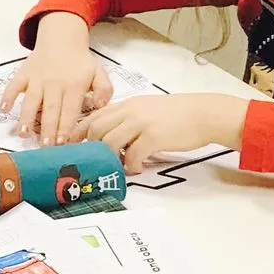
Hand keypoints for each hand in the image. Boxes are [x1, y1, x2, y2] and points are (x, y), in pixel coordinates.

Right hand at [0, 12, 112, 145]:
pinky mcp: (24, 73)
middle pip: (50, 110)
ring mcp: (37, 78)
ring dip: (26, 117)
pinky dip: (7, 96)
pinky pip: (13, 85)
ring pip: (31, 100)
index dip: (66, 127)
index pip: (70, 110)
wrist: (62, 38)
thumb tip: (100, 106)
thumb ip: (104, 89)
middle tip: (44, 146)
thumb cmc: (80, 62)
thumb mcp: (99, 72)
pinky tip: (4, 110)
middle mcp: (54, 83)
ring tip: (23, 134)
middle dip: (47, 129)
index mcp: (74, 86)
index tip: (63, 144)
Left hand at [71, 93, 246, 172]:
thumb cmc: (178, 114)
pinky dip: (130, 166)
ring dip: (109, 158)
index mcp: (127, 105)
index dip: (78, 132)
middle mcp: (130, 111)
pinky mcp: (153, 136)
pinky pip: (132, 155)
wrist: (203, 113)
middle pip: (96, 129)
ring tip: (115, 167)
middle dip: (89, 148)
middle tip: (90, 162)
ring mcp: (141, 123)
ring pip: (109, 142)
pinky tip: (136, 168)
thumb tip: (112, 139)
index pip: (94, 116)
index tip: (70, 146)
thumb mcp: (148, 110)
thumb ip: (129, 119)